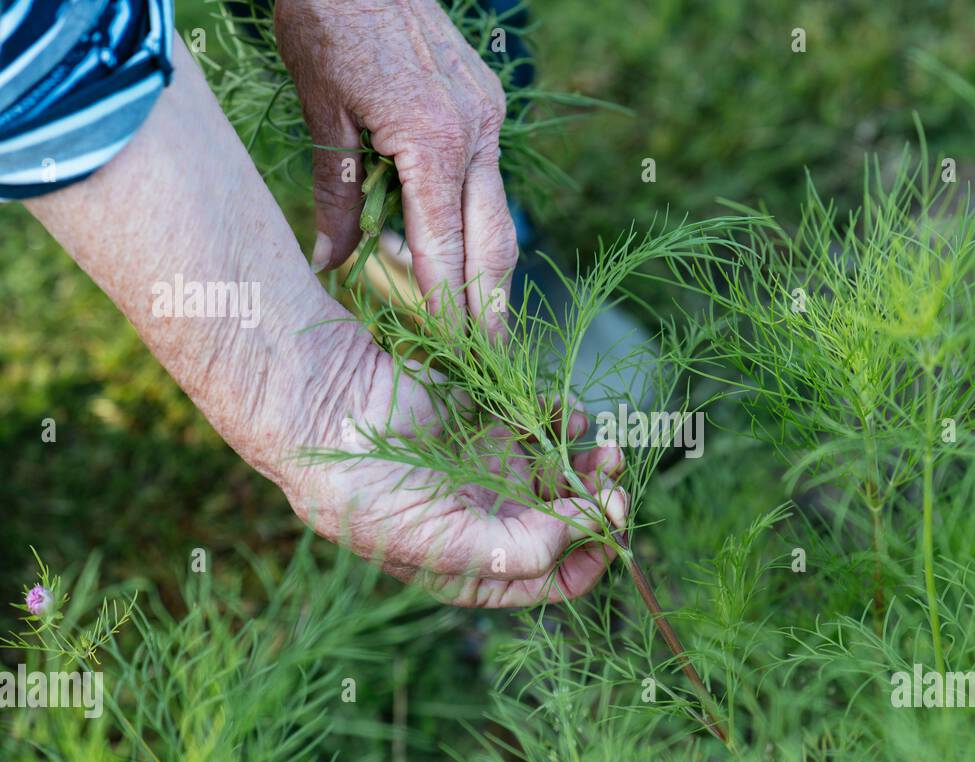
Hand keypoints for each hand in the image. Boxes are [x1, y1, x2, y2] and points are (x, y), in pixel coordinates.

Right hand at [271, 320, 628, 607]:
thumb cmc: (367, 496)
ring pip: (565, 474)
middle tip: (616, 481)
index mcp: (477, 567)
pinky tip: (570, 417)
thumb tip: (585, 535)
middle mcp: (492, 523)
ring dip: (592, 465)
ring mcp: (494, 471)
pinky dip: (567, 422)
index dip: (593, 559)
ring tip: (605, 447)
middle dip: (600, 505)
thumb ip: (516, 551)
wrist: (324, 413)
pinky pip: (547, 427)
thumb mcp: (439, 544)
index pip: (553, 580)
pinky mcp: (492, 423)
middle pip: (570, 524)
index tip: (614, 526)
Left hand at [274, 0, 516, 334]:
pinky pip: (488, 181)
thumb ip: (336, 195)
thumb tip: (329, 264)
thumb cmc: (326, 21)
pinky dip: (477, 223)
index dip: (447, 308)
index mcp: (433, 140)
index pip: (445, 249)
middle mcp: (476, 133)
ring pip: (499, 215)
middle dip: (490, 308)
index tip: (449, 358)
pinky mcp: (488, 105)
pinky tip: (464, 252)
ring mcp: (490, 117)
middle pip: (492, 243)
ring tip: (481, 321)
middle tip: (488, 361)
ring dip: (490, 272)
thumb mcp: (322, 115)